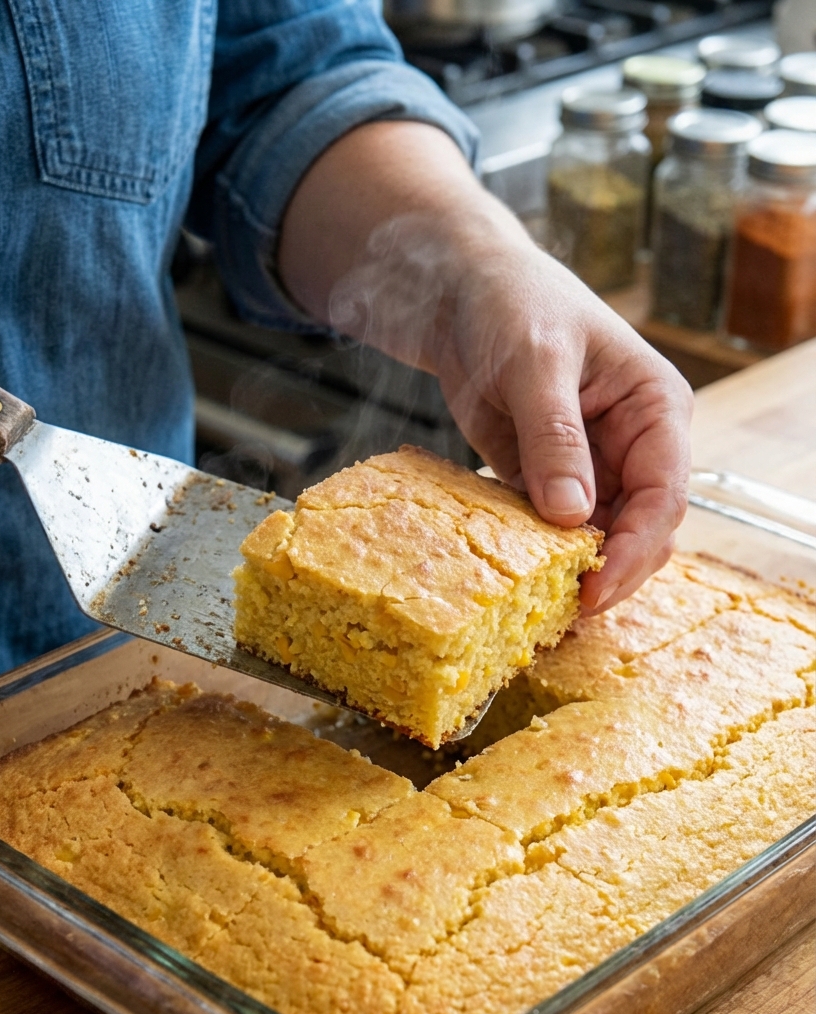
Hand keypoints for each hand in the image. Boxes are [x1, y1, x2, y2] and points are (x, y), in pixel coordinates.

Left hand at [419, 239, 692, 611]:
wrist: (459, 294)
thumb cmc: (512, 303)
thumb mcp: (535, 362)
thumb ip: (555, 436)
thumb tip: (572, 515)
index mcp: (655, 409)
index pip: (664, 494)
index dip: (635, 547)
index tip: (595, 587)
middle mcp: (635, 446)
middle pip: (644, 531)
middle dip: (613, 572)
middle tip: (567, 609)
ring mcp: (594, 469)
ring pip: (604, 541)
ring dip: (578, 573)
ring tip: (541, 606)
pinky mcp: (549, 483)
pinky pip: (556, 534)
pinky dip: (542, 560)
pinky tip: (518, 581)